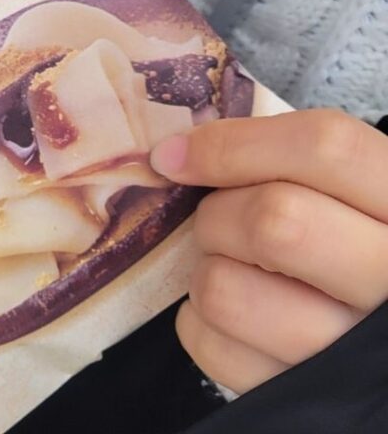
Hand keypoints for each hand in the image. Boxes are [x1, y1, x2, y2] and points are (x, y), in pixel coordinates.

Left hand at [150, 108, 387, 394]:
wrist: (378, 324)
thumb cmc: (349, 233)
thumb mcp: (344, 183)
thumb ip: (282, 154)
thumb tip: (174, 155)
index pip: (326, 148)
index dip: (233, 144)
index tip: (174, 155)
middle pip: (275, 221)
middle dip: (218, 214)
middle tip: (217, 219)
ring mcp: (355, 349)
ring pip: (228, 290)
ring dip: (207, 269)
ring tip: (230, 266)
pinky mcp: (308, 397)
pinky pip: (214, 347)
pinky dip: (200, 323)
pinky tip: (233, 312)